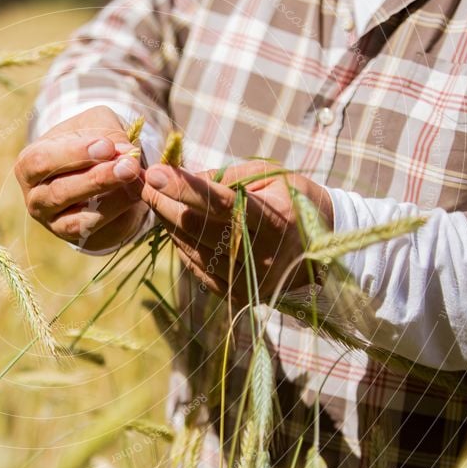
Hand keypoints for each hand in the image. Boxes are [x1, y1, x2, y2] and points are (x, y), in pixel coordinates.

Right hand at [15, 106, 148, 251]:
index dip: (75, 154)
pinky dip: (118, 216)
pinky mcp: (77, 239)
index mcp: (28, 164)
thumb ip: (110, 135)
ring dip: (110, 202)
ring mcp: (54, 223)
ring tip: (135, 181)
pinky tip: (137, 197)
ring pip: (77, 220)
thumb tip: (128, 154)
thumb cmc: (91, 142)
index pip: (42, 161)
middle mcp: (35, 199)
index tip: (107, 146)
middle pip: (60, 193)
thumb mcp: (96, 125)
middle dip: (97, 179)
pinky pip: (98, 233)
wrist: (100, 171)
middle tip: (128, 166)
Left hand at [140, 160, 333, 300]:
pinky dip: (181, 244)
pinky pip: (195, 267)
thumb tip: (179, 177)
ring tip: (157, 199)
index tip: (154, 172)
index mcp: (274, 221)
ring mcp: (248, 280)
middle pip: (196, 228)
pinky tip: (176, 225)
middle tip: (143, 182)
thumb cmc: (294, 201)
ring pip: (190, 249)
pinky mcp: (237, 294)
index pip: (219, 204)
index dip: (182, 188)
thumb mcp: (268, 177)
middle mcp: (261, 257)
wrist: (323, 249)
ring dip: (167, 222)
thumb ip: (225, 177)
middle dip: (163, 202)